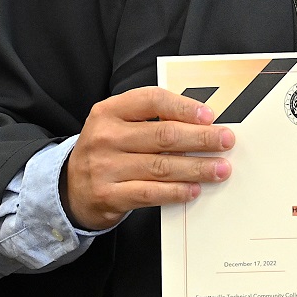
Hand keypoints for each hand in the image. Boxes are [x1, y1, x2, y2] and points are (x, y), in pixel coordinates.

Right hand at [62, 87, 233, 231]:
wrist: (70, 188)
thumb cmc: (106, 152)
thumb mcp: (118, 126)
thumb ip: (151, 120)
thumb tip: (201, 122)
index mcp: (109, 111)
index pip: (151, 100)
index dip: (184, 107)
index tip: (209, 115)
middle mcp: (105, 137)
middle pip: (163, 135)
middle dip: (200, 138)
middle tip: (226, 140)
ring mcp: (104, 167)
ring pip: (161, 166)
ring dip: (196, 168)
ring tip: (220, 169)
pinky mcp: (108, 195)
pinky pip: (150, 193)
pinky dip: (176, 191)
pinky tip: (194, 190)